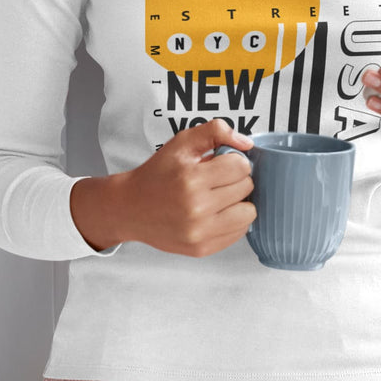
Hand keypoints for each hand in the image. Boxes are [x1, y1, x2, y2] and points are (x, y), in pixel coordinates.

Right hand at [70, 119, 255, 255]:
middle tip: (219, 179)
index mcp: (191, 178)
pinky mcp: (202, 249)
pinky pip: (239, 233)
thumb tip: (246, 143)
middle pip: (246, 188)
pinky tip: (217, 212)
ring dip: (240, 201)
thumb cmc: (159, 173)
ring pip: (248, 213)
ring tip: (221, 195)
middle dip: (236, 179)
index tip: (222, 162)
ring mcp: (200, 233)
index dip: (235, 160)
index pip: (241, 166)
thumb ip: (215, 131)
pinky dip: (233, 220)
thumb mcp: (182, 142)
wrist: (131, 208)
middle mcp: (196, 208)